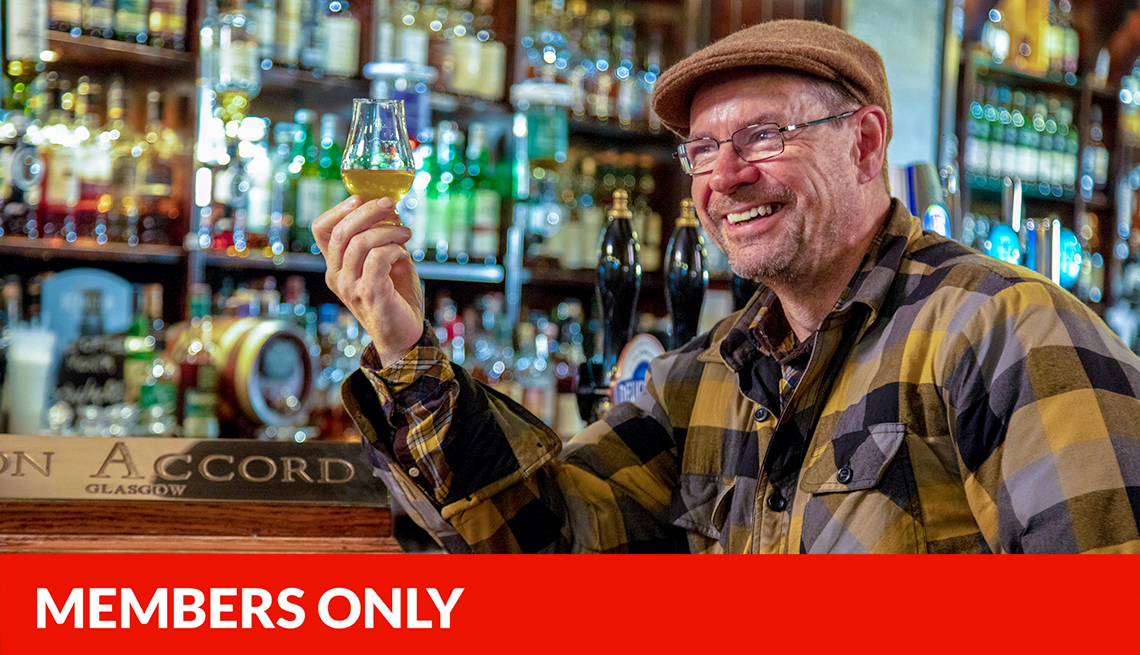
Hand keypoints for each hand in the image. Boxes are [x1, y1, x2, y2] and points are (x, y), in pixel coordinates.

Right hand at [312, 196, 423, 365]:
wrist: (406, 335)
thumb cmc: (397, 296)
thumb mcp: (387, 260)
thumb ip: (382, 237)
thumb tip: (387, 208)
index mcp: (336, 265)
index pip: (322, 229)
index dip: (340, 208)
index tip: (363, 197)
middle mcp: (336, 275)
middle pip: (341, 231)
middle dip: (368, 210)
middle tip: (391, 204)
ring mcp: (350, 287)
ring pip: (360, 242)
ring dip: (388, 231)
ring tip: (406, 233)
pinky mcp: (368, 294)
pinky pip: (377, 258)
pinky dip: (394, 250)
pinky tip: (404, 257)